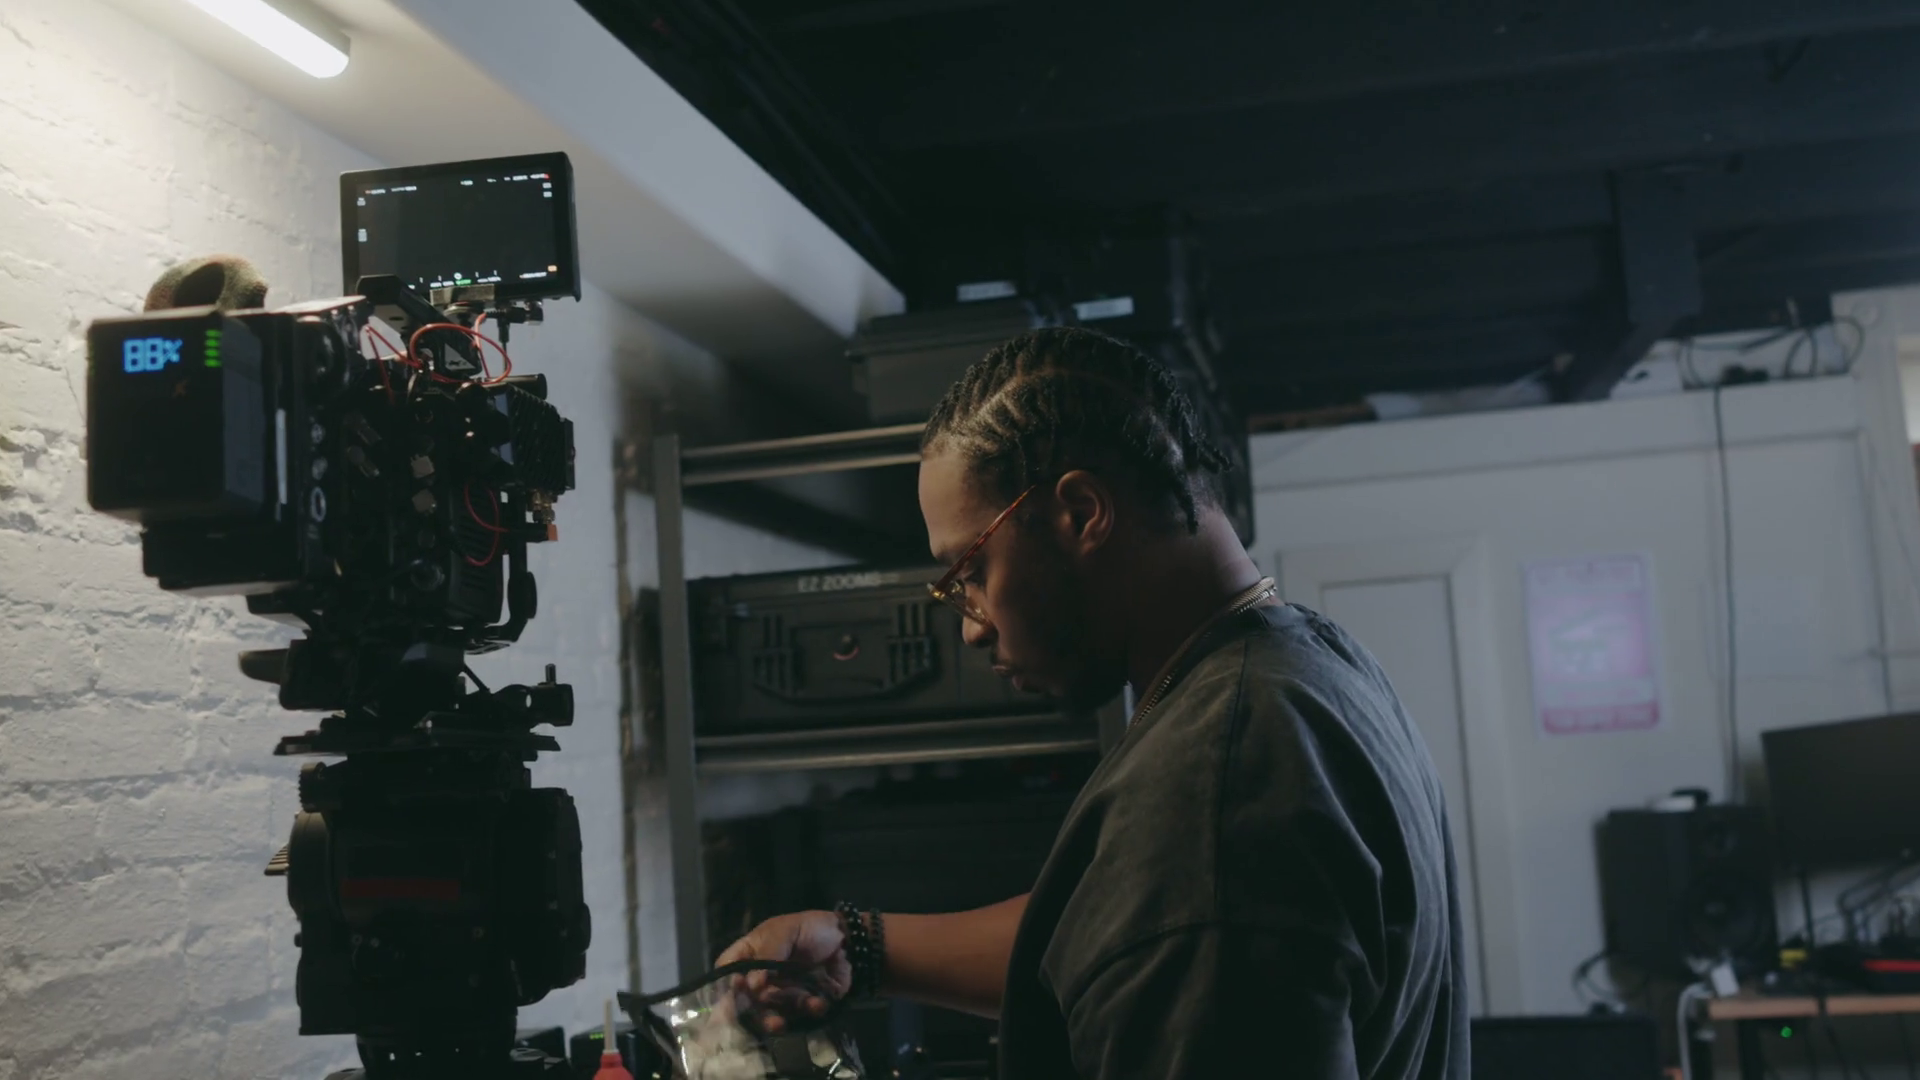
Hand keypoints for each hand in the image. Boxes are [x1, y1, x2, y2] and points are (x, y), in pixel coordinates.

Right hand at [715, 910, 852, 1032]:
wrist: (849, 940)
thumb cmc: (812, 929)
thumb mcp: (787, 931)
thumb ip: (769, 953)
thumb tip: (752, 984)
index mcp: (752, 953)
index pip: (728, 969)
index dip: (726, 982)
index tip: (735, 989)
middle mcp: (762, 976)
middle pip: (745, 998)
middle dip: (748, 1010)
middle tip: (754, 1016)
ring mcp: (781, 991)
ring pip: (768, 1011)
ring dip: (772, 1020)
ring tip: (780, 1024)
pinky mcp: (802, 1003)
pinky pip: (798, 1014)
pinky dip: (806, 1010)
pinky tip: (816, 1003)